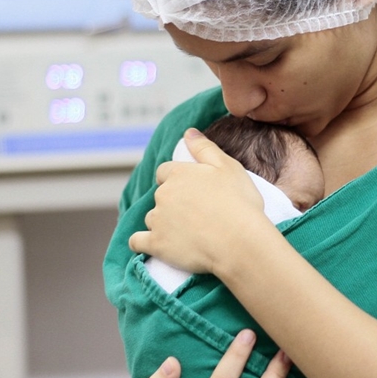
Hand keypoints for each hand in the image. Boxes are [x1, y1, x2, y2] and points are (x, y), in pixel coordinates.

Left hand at [128, 128, 272, 273]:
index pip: (165, 172)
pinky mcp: (156, 244)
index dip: (176, 181)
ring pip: (152, 218)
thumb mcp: (228, 167)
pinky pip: (136, 241)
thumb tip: (188, 132)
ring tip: (186, 234)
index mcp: (178, 174)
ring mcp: (158, 220)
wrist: (239, 241)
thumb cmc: (238, 203)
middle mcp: (163, 194)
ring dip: (162, 223)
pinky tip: (155, 245)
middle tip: (196, 214)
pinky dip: (142, 242)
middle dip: (172, 203)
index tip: (191, 191)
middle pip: (159, 196)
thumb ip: (204, 147)